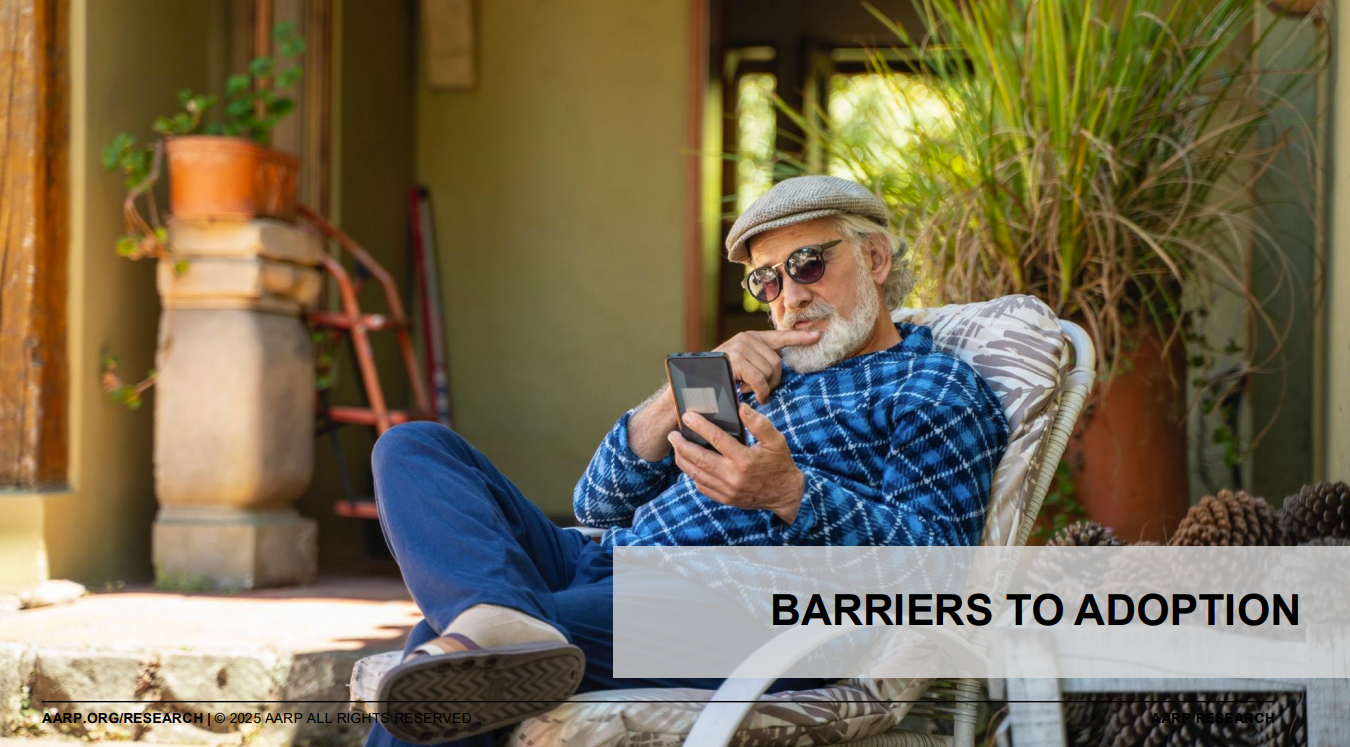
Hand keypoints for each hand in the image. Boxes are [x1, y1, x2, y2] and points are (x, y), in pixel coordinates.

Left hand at [667, 404, 805, 523]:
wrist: (785, 495)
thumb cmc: (779, 464)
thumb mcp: (776, 440)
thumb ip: (759, 424)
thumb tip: (741, 408)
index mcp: (745, 460)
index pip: (717, 439)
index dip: (700, 426)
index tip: (687, 416)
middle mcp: (733, 476)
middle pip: (699, 459)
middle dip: (682, 445)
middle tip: (672, 434)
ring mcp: (727, 490)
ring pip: (696, 474)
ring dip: (682, 460)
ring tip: (676, 447)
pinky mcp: (725, 499)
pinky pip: (702, 486)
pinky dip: (692, 474)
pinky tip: (689, 464)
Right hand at [714, 329, 820, 402]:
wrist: (695, 383)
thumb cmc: (720, 377)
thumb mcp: (742, 365)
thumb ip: (759, 361)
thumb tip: (780, 367)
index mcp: (751, 337)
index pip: (780, 336)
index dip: (800, 337)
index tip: (818, 335)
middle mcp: (746, 338)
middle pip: (778, 362)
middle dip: (773, 380)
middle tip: (760, 390)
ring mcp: (740, 347)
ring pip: (770, 371)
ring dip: (765, 387)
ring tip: (751, 391)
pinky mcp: (735, 360)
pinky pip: (760, 379)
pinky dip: (760, 391)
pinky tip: (753, 396)